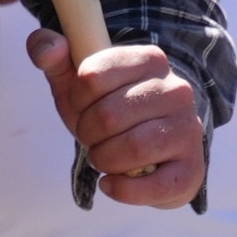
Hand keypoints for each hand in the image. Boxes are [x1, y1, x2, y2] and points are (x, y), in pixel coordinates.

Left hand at [26, 26, 209, 205]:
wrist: (151, 147)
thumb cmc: (108, 109)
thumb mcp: (76, 81)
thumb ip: (51, 55)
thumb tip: (45, 45)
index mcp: (150, 59)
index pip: (91, 77)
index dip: (76, 99)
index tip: (82, 106)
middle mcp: (177, 90)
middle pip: (108, 116)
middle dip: (87, 133)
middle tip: (92, 137)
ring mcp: (188, 129)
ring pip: (133, 147)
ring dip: (104, 159)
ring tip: (104, 156)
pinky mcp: (192, 169)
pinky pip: (155, 186)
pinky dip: (122, 190)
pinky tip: (111, 183)